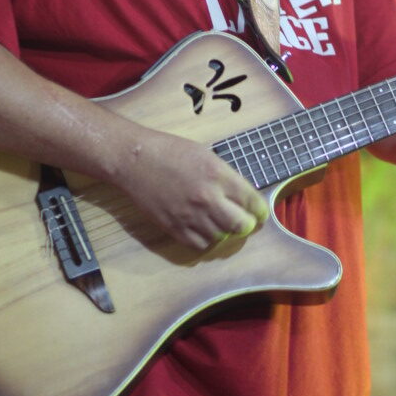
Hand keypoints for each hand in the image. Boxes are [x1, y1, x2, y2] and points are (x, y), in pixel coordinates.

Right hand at [116, 129, 268, 250]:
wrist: (135, 160)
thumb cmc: (169, 151)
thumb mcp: (205, 155)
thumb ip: (224, 176)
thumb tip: (240, 195)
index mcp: (218, 174)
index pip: (251, 200)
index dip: (260, 210)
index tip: (260, 213)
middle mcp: (208, 197)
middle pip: (241, 225)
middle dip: (246, 224)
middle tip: (245, 222)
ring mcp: (190, 215)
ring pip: (221, 237)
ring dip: (224, 231)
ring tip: (220, 222)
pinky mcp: (174, 227)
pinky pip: (199, 244)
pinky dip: (205, 240)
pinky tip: (204, 229)